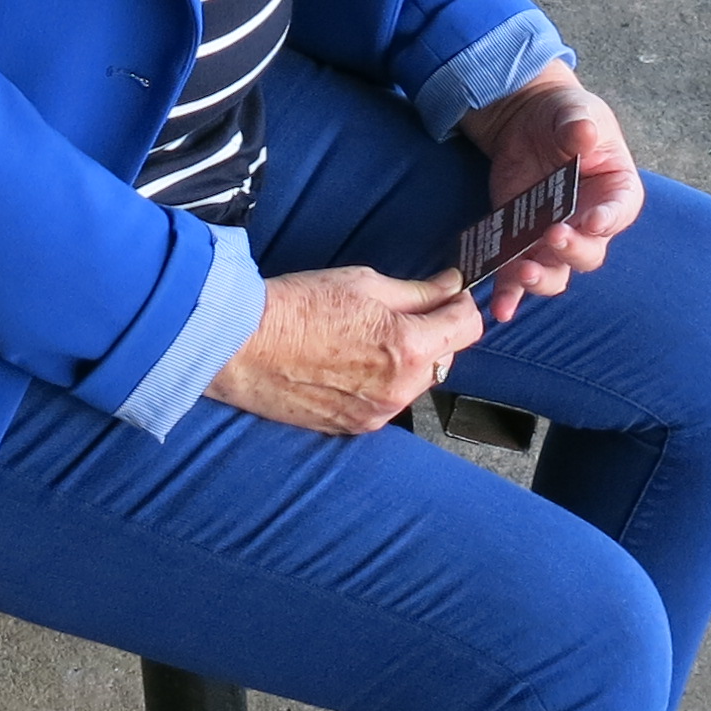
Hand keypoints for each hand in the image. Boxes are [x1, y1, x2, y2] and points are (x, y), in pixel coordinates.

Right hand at [207, 267, 481, 434]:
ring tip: (366, 337)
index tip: (448, 294)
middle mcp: (400, 389)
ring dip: (407, 360)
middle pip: (446, 357)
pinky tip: (350, 362)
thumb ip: (418, 291)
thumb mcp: (365, 283)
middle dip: (434, 332)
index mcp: (408, 347)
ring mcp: (378, 414)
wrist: (242, 345)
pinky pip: (387, 402)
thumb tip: (452, 285)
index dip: (462, 305)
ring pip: (416, 382)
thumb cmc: (298, 305)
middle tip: (401, 311)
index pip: (468, 328)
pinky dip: (381, 382)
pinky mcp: (355, 427)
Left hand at [456, 65, 643, 325]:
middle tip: (552, 237)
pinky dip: (510, 292)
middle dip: (571, 251)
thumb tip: (584, 132)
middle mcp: (589, 222)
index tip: (593, 221)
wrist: (525, 118)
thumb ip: (579, 124)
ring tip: (522, 272)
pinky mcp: (522, 241)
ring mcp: (554, 236)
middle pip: (589, 253)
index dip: (608, 220)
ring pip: (556, 272)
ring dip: (541, 279)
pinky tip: (500, 307)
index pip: (620, 211)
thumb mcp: (574, 111)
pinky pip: (517, 274)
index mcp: (615, 191)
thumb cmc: (562, 114)